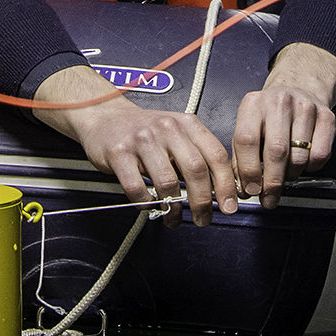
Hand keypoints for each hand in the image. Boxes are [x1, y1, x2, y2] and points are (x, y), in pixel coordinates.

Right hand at [34, 65, 237, 223]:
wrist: (105, 116)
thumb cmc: (144, 130)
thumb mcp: (177, 133)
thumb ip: (198, 154)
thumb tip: (222, 189)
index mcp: (187, 124)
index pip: (216, 155)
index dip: (226, 184)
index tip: (230, 205)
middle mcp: (167, 128)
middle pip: (196, 170)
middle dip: (203, 201)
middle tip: (203, 219)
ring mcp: (142, 140)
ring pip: (167, 182)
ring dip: (174, 208)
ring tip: (174, 218)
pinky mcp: (119, 153)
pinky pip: (137, 187)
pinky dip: (146, 203)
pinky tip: (149, 206)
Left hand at [233, 44, 335, 208]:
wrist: (299, 87)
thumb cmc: (270, 115)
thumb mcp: (249, 127)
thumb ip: (241, 158)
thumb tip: (241, 189)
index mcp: (254, 104)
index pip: (247, 140)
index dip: (248, 170)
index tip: (251, 189)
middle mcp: (279, 102)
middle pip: (276, 151)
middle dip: (272, 182)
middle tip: (269, 198)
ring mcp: (305, 107)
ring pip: (299, 157)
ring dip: (291, 175)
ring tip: (285, 174)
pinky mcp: (327, 116)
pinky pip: (319, 156)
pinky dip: (310, 168)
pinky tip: (302, 162)